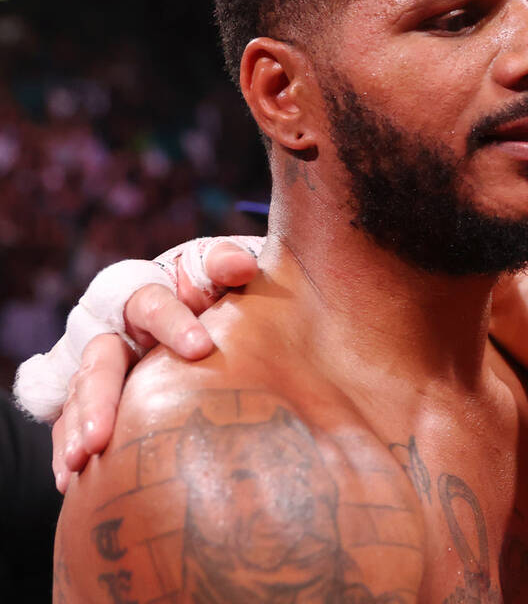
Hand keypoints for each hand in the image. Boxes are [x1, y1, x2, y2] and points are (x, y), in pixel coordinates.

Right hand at [29, 237, 261, 490]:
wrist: (192, 312)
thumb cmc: (206, 290)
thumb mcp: (214, 271)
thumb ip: (224, 264)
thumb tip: (242, 266)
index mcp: (144, 293)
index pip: (152, 303)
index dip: (174, 323)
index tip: (199, 349)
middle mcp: (110, 328)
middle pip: (100, 358)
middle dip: (101, 396)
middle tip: (104, 435)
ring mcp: (95, 365)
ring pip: (79, 394)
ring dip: (79, 427)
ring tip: (84, 461)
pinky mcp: (89, 397)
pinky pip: (69, 421)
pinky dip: (67, 448)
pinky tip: (71, 481)